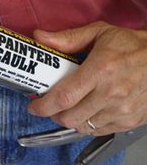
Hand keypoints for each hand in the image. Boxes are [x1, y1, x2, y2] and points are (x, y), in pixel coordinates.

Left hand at [28, 21, 146, 135]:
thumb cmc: (132, 46)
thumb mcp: (99, 33)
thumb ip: (67, 38)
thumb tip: (40, 37)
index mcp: (101, 70)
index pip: (64, 97)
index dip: (43, 106)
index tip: (33, 106)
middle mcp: (112, 93)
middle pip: (70, 117)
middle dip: (53, 114)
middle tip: (49, 106)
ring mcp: (122, 110)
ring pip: (83, 127)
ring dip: (69, 120)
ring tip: (67, 108)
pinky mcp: (130, 120)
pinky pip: (99, 131)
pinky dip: (87, 125)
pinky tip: (85, 112)